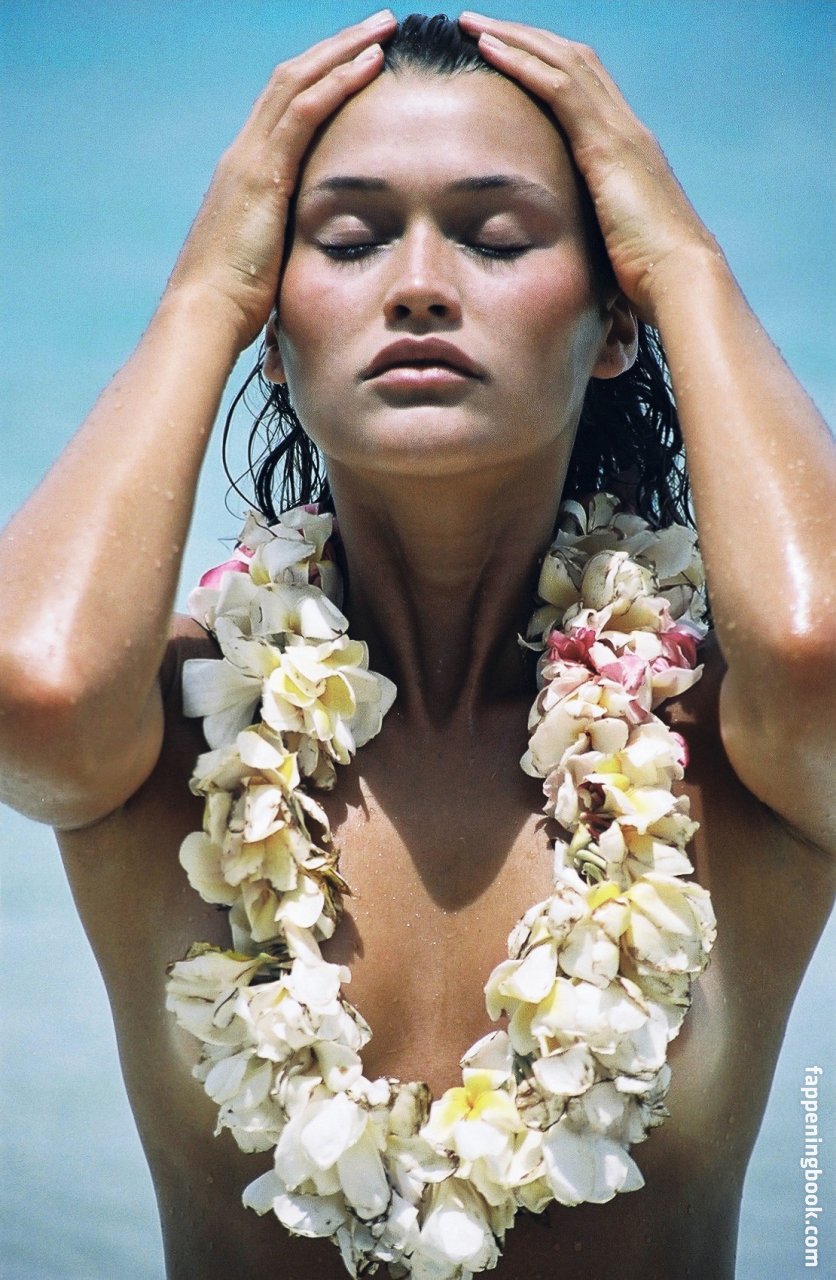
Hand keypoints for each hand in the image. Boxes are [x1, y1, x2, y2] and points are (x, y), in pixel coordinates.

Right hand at [165, 10, 395, 347]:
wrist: (203, 319)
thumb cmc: (235, 310)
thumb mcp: (266, 267)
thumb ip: (287, 248)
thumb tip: (313, 262)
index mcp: (244, 175)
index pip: (283, 107)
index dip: (321, 78)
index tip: (358, 61)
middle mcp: (243, 155)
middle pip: (290, 79)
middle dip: (335, 48)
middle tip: (378, 27)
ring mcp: (249, 160)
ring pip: (298, 81)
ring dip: (343, 50)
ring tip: (383, 29)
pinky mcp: (262, 175)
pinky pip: (303, 112)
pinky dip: (338, 82)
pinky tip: (371, 64)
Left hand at [459, 12, 720, 321]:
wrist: (680, 281)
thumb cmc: (648, 281)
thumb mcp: (613, 248)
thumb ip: (592, 235)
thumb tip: (566, 257)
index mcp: (628, 151)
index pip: (584, 87)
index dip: (544, 64)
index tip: (505, 54)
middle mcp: (627, 129)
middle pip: (572, 60)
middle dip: (525, 38)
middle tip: (480, 25)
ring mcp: (620, 132)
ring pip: (562, 60)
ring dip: (515, 38)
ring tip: (472, 24)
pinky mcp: (606, 146)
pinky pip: (559, 87)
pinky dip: (522, 63)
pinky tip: (488, 49)